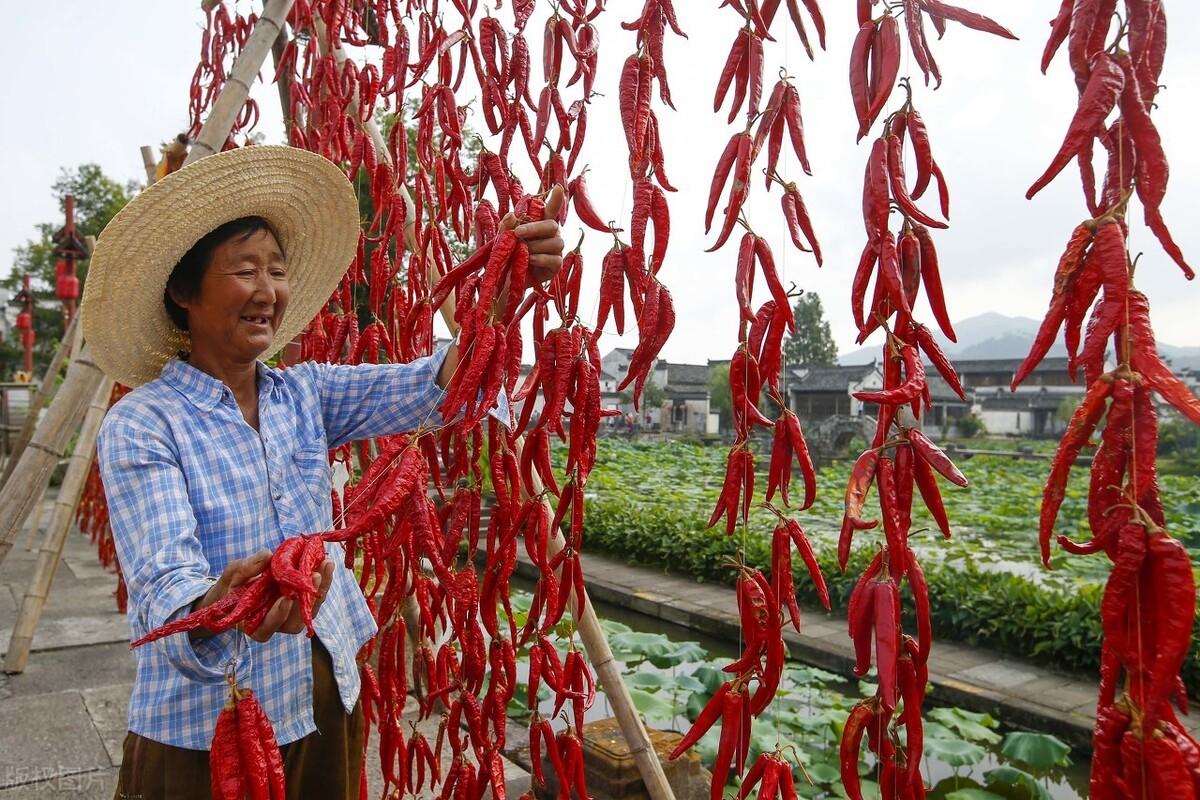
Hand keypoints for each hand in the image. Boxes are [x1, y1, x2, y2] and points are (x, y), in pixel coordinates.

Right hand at [190, 550, 335, 642]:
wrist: (241, 587)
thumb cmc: (233, 584)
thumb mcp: (233, 574)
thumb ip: (246, 568)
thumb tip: (266, 554)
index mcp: (252, 624)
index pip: (265, 629)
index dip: (277, 616)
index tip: (286, 599)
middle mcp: (274, 624)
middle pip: (293, 622)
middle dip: (305, 599)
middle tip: (314, 575)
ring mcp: (290, 616)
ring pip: (308, 610)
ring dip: (320, 589)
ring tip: (325, 564)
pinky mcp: (302, 604)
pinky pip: (314, 598)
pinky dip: (323, 581)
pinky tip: (326, 563)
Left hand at [498, 184, 566, 286]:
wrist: (507, 280)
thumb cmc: (508, 255)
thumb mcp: (503, 238)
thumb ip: (506, 226)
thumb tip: (512, 216)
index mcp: (540, 224)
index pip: (551, 209)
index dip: (556, 199)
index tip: (559, 188)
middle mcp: (552, 235)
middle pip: (553, 224)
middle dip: (535, 228)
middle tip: (517, 233)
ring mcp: (556, 250)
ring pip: (555, 242)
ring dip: (535, 245)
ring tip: (522, 251)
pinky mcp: (556, 265)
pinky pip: (554, 258)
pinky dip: (540, 258)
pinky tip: (530, 259)